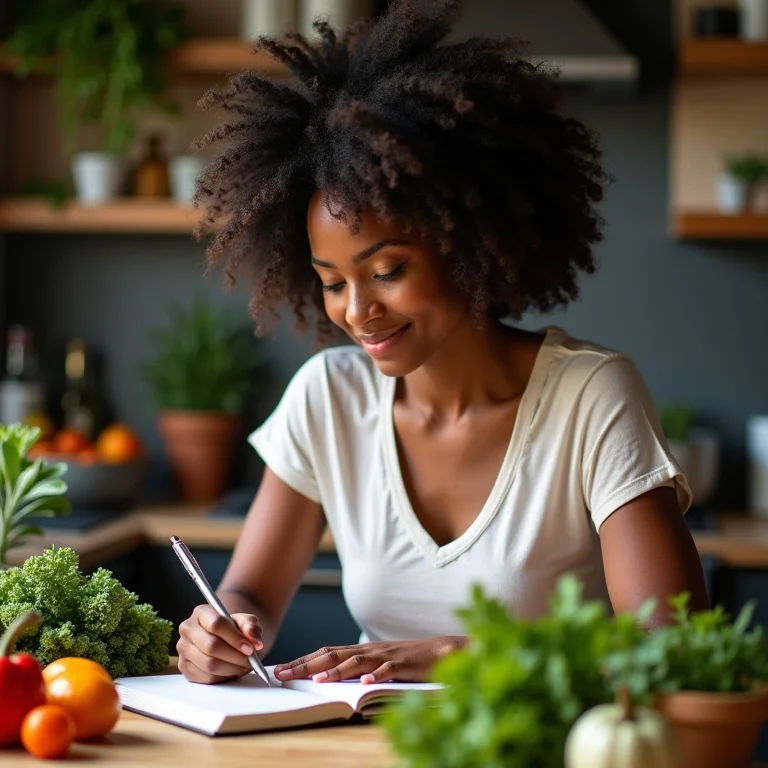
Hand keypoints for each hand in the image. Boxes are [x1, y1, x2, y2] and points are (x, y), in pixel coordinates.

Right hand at [177, 605, 263, 683]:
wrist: (225, 639)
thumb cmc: (234, 628)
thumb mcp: (246, 622)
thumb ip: (251, 626)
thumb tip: (255, 640)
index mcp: (201, 612)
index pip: (216, 624)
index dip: (234, 637)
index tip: (250, 647)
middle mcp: (188, 629)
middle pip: (211, 646)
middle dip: (234, 655)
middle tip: (249, 660)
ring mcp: (184, 650)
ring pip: (209, 664)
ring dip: (231, 668)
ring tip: (244, 665)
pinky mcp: (185, 668)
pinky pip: (206, 678)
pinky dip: (224, 677)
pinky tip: (233, 670)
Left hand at [274, 636, 467, 683]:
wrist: (444, 651)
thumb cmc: (411, 662)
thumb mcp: (381, 665)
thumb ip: (361, 671)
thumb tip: (335, 682)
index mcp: (362, 651)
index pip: (326, 653)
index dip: (303, 660)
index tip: (280, 669)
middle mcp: (370, 650)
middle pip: (333, 655)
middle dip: (306, 665)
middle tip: (283, 674)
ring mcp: (387, 656)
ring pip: (357, 661)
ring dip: (336, 671)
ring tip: (318, 680)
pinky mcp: (405, 664)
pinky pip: (388, 670)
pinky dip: (376, 676)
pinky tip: (365, 684)